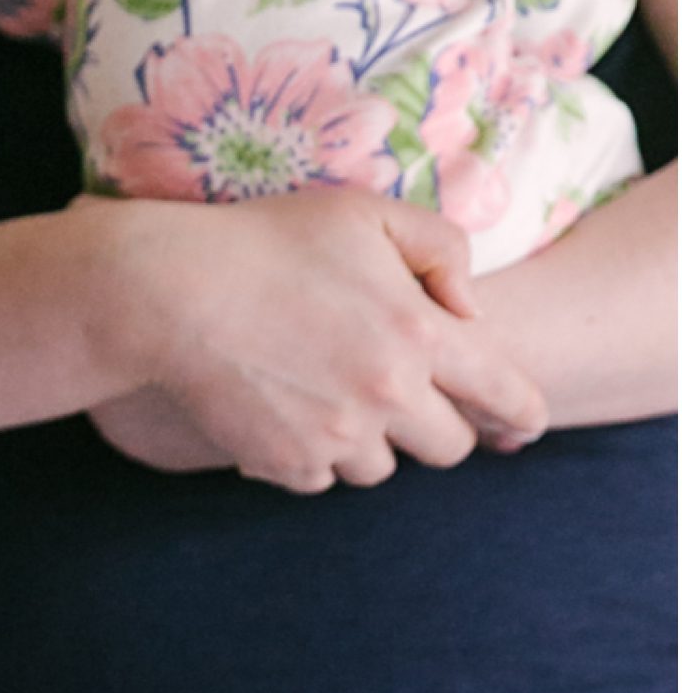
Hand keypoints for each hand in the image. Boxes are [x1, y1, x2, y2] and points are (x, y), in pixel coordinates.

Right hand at [87, 191, 547, 490]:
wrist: (170, 295)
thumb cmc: (267, 242)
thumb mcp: (364, 214)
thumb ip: (440, 248)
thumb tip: (469, 309)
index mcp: (419, 332)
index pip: (503, 393)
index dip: (521, 412)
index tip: (522, 424)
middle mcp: (388, 395)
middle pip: (448, 447)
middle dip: (434, 426)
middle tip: (401, 398)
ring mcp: (337, 438)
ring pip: (381, 468)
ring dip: (368, 441)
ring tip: (327, 394)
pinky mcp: (288, 465)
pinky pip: (320, 478)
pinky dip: (310, 453)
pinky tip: (282, 408)